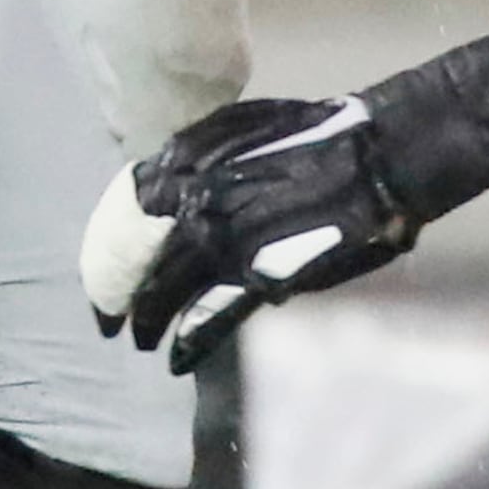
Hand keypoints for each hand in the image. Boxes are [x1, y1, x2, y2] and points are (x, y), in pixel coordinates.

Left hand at [81, 24, 488, 368]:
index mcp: (197, 154)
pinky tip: (172, 359)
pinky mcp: (259, 271)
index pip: (130, 203)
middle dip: (119, 286)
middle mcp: (199, 193)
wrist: (382, 154)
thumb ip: (214, 162)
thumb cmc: (330, 138)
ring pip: (168, 286)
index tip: (106, 262)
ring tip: (136, 339)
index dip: (112, 239)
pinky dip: (189, 340)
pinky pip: (211, 314)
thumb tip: (186, 201)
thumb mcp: (256, 130)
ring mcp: (227, 233)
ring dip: (148, 317)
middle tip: (106, 313)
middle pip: (139, 251)